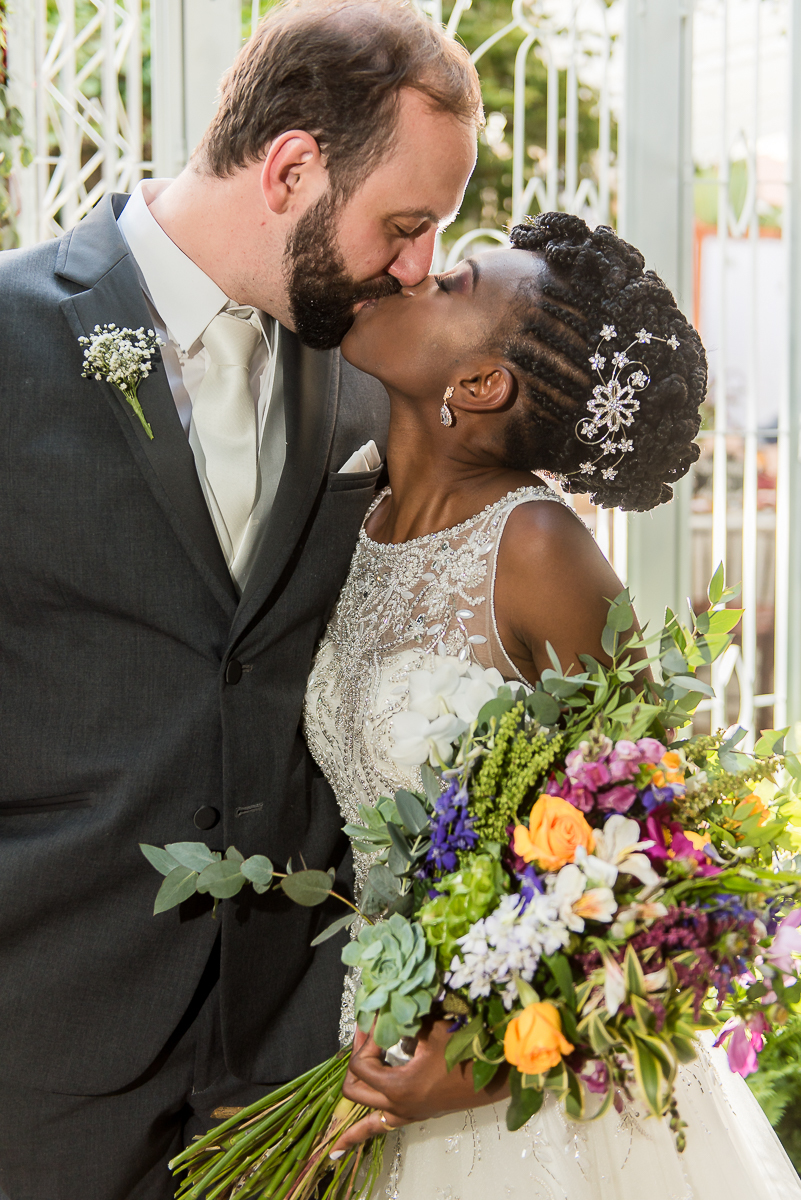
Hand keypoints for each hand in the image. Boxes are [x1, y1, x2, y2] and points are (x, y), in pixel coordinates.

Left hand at [330, 1019, 508, 1155]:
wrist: (495, 1078)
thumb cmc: (468, 1054)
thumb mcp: (433, 1029)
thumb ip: (405, 1017)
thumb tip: (385, 1000)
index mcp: (399, 1086)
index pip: (361, 1064)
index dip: (363, 1040)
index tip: (375, 1019)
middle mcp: (397, 1105)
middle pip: (354, 1088)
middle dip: (355, 1060)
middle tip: (366, 1037)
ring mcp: (405, 1113)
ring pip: (363, 1114)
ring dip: (353, 1098)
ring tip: (339, 1091)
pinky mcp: (414, 1114)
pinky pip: (379, 1129)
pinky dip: (357, 1136)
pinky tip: (337, 1151)